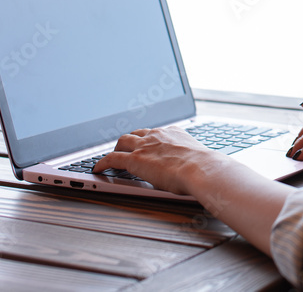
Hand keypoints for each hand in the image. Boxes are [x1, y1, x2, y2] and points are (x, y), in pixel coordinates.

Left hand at [93, 126, 220, 196]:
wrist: (201, 169)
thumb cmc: (204, 167)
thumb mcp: (198, 158)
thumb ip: (191, 159)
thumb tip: (198, 169)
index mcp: (174, 133)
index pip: (156, 132)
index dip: (148, 139)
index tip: (147, 144)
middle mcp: (157, 135)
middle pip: (137, 133)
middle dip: (130, 140)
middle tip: (126, 149)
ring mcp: (145, 145)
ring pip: (123, 141)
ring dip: (116, 148)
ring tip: (112, 157)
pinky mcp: (134, 159)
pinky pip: (112, 158)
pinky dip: (103, 162)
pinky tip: (98, 169)